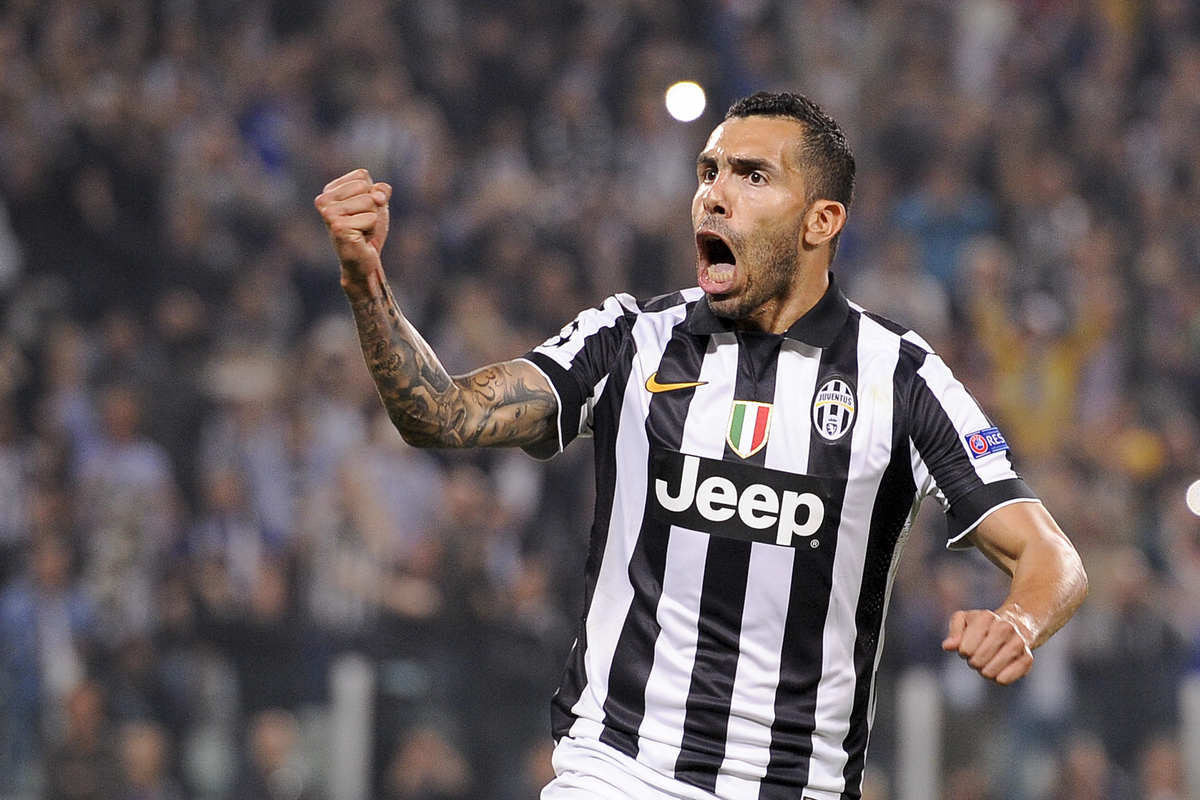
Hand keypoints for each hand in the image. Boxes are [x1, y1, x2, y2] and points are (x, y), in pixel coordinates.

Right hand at [314, 168, 391, 285]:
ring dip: (372, 219)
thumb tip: (379, 195)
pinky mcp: (339, 227)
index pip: (361, 175)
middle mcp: (323, 200)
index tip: (360, 211)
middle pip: (366, 187)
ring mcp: (329, 214)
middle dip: (372, 207)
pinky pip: (371, 218)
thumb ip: (380, 190)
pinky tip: (360, 238)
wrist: (363, 261)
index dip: (370, 193)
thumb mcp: (377, 205)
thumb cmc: (367, 231)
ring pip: (370, 202)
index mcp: (329, 191)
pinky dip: (371, 230)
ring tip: (360, 230)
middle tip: (361, 223)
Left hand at [941, 608, 1033, 684]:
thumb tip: (947, 646)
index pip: (965, 648)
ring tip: (988, 660)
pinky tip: (999, 669)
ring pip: (991, 672)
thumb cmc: (982, 625)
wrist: (1015, 624)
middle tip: (978, 654)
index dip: (963, 651)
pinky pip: (1005, 679)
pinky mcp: (1027, 658)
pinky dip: (998, 678)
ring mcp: (1018, 643)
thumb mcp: (964, 620)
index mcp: (987, 617)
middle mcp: (1005, 628)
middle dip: (973, 661)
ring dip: (985, 670)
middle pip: (978, 661)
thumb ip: (954, 631)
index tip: (967, 646)